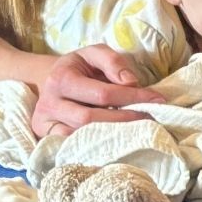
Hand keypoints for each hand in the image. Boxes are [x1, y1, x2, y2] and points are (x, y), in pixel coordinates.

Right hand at [31, 45, 165, 137]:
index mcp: (61, 78)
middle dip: (125, 120)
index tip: (157, 100)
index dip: (133, 98)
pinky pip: (71, 147)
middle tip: (150, 118)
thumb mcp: (94, 53)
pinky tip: (115, 141)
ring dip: (112, 135)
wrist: (50, 80)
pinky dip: (94, 146)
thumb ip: (113, 62)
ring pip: (80, 136)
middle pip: (91, 119)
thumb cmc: (79, 67)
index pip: (103, 93)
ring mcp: (45, 124)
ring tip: (136, 130)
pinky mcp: (46, 138)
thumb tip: (131, 83)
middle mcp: (49, 103)